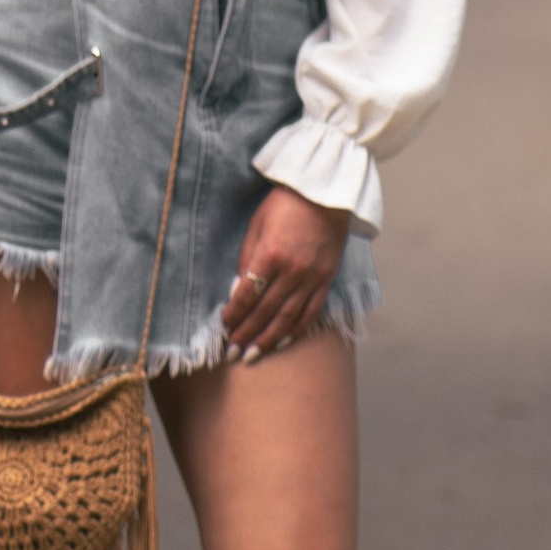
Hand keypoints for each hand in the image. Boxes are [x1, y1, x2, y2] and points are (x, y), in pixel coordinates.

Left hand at [221, 184, 350, 362]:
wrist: (326, 193)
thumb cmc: (286, 205)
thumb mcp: (257, 225)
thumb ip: (246, 259)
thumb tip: (237, 291)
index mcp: (271, 255)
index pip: (247, 294)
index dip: (234, 314)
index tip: (224, 327)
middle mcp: (292, 271)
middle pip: (265, 311)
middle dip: (247, 334)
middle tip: (232, 353)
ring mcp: (312, 278)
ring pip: (288, 318)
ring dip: (268, 340)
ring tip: (253, 356)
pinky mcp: (326, 280)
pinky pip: (310, 312)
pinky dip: (296, 330)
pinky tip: (282, 342)